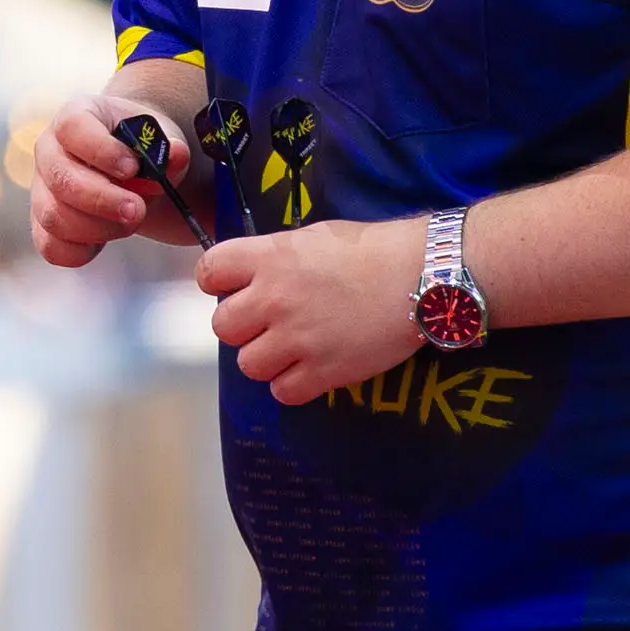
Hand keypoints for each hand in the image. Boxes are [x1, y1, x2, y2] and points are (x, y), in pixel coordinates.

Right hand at [30, 93, 201, 266]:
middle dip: (102, 200)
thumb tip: (176, 154)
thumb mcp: (158, 140)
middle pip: (60, 178)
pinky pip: (51, 246)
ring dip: (98, 227)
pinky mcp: (42, 222)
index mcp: (75, 116)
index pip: (72, 127)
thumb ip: (170, 148)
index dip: (100, 150)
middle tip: (137, 210)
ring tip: (130, 221)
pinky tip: (105, 240)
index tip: (132, 168)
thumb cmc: (139, 148)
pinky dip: (81, 251)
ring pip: (54, 216)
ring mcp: (41, 187)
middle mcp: (49, 149)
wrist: (129, 167)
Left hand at [195, 216, 427, 402]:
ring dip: (266, 359)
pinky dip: (293, 385)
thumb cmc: (370, 249)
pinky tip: (311, 369)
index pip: (209, 272)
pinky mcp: (322, 371)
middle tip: (269, 322)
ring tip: (293, 348)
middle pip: (222, 326)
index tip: (233, 288)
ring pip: (248, 364)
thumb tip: (252, 277)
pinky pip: (282, 392)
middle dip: (243, 326)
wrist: (420, 276)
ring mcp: (296, 338)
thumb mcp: (312, 238)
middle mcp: (273, 299)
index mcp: (268, 258)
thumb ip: (275, 258)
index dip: (218, 283)